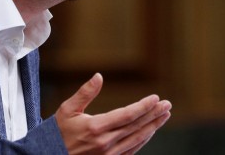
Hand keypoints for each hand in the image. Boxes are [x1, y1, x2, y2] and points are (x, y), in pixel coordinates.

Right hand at [55, 73, 171, 154]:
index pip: (128, 115)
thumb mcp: (67, 109)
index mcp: (96, 128)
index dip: (144, 106)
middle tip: (168, 105)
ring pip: (137, 139)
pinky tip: (149, 132)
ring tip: (164, 116)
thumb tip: (99, 76)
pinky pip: (131, 150)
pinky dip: (143, 139)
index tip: (156, 98)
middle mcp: (105, 143)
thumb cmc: (57, 132)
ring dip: (153, 127)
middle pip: (136, 126)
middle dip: (154, 115)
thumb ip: (85, 93)